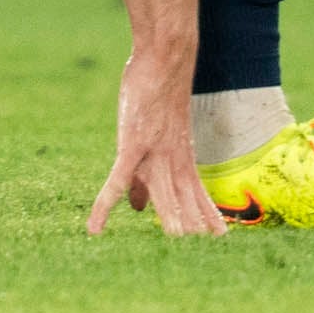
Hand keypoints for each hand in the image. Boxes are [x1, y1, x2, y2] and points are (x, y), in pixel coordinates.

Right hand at [86, 46, 225, 236]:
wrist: (164, 59)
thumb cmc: (158, 91)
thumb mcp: (157, 134)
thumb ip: (145, 174)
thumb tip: (136, 206)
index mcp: (181, 157)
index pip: (197, 195)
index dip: (208, 218)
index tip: (219, 239)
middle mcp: (172, 160)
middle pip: (186, 201)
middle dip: (195, 227)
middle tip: (206, 253)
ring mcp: (153, 154)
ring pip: (164, 195)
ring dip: (170, 221)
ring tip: (177, 246)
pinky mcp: (131, 146)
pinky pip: (116, 182)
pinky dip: (104, 206)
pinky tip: (94, 228)